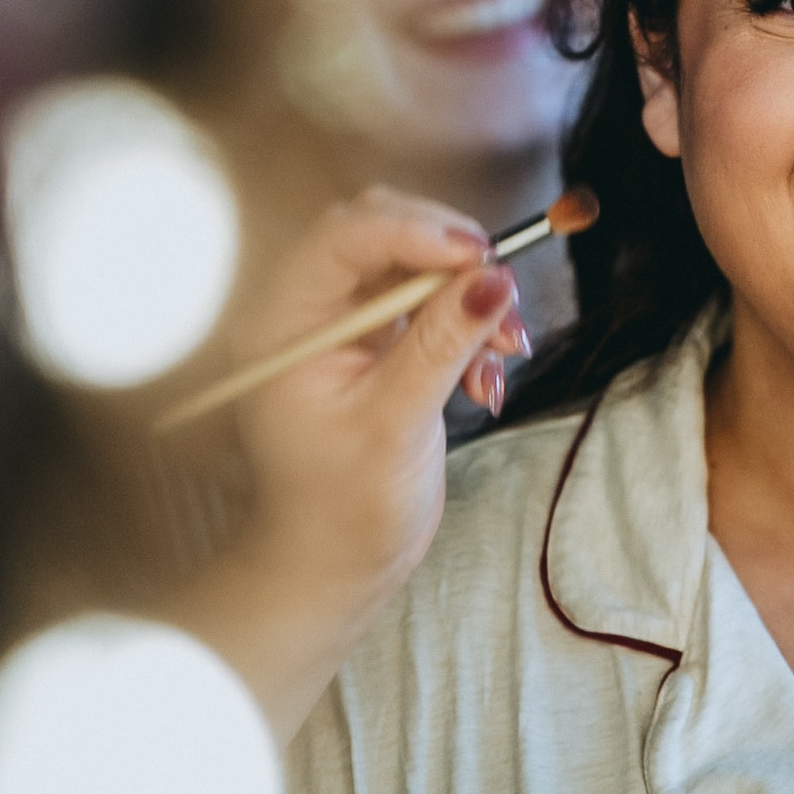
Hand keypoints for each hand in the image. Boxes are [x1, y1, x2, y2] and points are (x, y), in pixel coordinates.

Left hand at [235, 185, 525, 584]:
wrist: (337, 562)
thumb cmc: (342, 508)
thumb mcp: (395, 425)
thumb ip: (442, 344)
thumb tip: (494, 279)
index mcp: (286, 322)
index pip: (346, 236)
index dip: (417, 231)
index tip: (479, 256)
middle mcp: (313, 310)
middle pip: (388, 233)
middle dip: (454, 258)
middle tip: (502, 294)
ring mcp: (351, 324)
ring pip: (421, 266)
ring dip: (474, 298)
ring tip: (507, 349)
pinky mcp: (387, 342)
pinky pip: (438, 304)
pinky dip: (474, 329)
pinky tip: (488, 378)